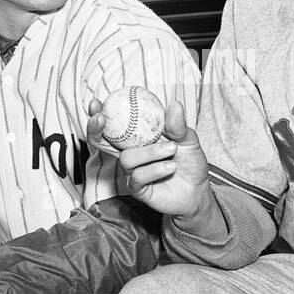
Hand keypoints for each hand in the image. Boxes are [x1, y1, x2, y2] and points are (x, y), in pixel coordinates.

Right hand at [88, 98, 212, 219]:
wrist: (197, 190)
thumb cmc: (189, 163)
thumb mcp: (188, 139)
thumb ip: (178, 125)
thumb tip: (174, 105)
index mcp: (137, 137)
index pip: (114, 123)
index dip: (99, 113)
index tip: (95, 102)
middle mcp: (130, 153)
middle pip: (101, 142)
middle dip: (95, 129)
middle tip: (101, 118)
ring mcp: (131, 171)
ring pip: (127, 158)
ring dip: (150, 152)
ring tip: (172, 149)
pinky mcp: (136, 189)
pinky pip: (138, 176)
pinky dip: (155, 169)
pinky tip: (170, 167)